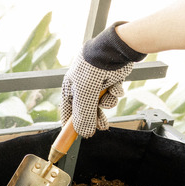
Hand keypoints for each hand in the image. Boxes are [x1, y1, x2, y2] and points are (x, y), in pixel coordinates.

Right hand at [60, 23, 145, 137]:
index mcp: (70, 87)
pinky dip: (115, 93)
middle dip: (94, 117)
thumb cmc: (93, 69)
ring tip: (110, 101)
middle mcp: (82, 85)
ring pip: (101, 102)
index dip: (70, 124)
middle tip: (100, 128)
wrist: (114, 49)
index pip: (68, 110)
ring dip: (107, 103)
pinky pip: (112, 93)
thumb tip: (84, 133)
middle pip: (87, 108)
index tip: (74, 136)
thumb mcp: (85, 96)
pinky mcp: (111, 78)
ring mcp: (97, 82)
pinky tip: (116, 87)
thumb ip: (84, 116)